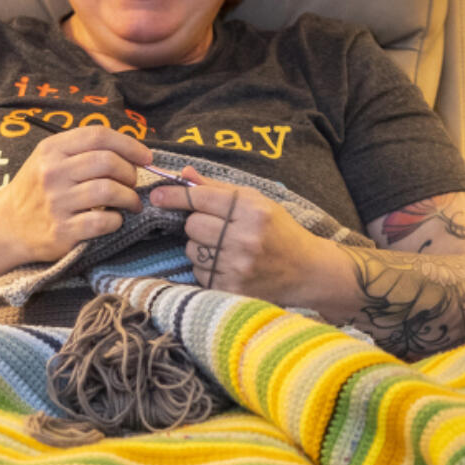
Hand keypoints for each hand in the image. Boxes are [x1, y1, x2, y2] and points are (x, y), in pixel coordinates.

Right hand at [0, 127, 152, 261]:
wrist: (6, 226)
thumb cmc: (35, 190)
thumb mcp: (48, 159)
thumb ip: (81, 150)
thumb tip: (130, 152)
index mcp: (51, 150)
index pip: (98, 136)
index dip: (129, 144)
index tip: (145, 157)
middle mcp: (52, 173)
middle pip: (108, 162)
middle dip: (130, 173)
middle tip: (132, 183)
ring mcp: (56, 202)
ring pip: (109, 191)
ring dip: (129, 198)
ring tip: (130, 203)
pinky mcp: (62, 231)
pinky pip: (103, 221)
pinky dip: (116, 220)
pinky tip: (114, 220)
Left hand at [149, 166, 323, 304]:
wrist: (307, 271)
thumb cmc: (279, 231)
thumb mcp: (256, 202)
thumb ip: (218, 188)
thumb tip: (184, 175)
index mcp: (252, 211)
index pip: (201, 199)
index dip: (176, 196)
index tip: (157, 195)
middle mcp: (245, 239)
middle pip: (192, 226)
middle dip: (197, 225)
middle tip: (217, 228)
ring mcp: (238, 267)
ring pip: (192, 251)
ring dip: (201, 248)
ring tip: (226, 249)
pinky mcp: (232, 289)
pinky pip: (199, 273)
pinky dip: (207, 269)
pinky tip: (228, 266)